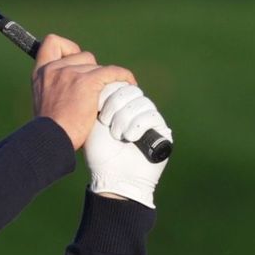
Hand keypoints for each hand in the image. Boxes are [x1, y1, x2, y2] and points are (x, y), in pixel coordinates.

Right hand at [31, 32, 139, 150]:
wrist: (51, 140)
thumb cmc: (50, 131)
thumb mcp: (44, 103)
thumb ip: (54, 89)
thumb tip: (72, 89)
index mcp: (41, 73)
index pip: (52, 43)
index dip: (67, 49)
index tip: (74, 60)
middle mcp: (54, 69)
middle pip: (83, 56)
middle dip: (91, 71)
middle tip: (93, 92)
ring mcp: (70, 73)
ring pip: (97, 66)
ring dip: (103, 80)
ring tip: (105, 97)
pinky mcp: (87, 82)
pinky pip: (112, 72)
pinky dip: (123, 77)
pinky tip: (129, 84)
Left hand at [84, 82, 173, 208]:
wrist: (113, 177)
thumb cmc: (99, 153)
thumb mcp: (92, 122)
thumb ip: (97, 99)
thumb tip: (103, 78)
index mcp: (119, 105)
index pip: (118, 83)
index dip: (108, 94)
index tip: (99, 112)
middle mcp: (135, 109)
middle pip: (130, 90)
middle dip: (115, 106)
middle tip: (107, 123)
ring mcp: (149, 119)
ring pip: (141, 101)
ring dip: (125, 119)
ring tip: (118, 135)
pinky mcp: (162, 130)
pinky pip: (152, 115)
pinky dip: (138, 126)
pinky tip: (130, 139)